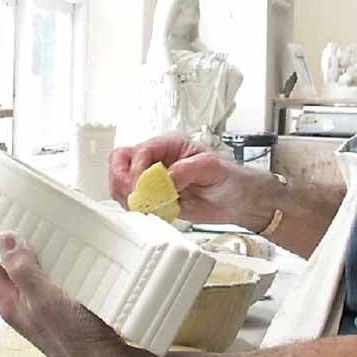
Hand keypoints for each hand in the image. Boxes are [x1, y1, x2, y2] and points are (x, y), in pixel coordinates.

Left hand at [0, 232, 130, 356]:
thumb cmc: (74, 336)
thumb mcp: (44, 299)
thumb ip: (23, 271)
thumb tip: (4, 238)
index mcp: (11, 304)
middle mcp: (24, 307)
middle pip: (7, 271)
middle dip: (5, 244)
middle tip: (11, 215)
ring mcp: (45, 310)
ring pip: (31, 275)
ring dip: (33, 251)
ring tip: (41, 225)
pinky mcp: (66, 311)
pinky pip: (53, 280)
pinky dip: (55, 262)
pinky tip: (69, 252)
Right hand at [109, 132, 248, 224]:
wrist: (235, 200)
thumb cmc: (227, 178)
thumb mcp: (212, 167)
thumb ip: (187, 169)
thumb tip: (166, 178)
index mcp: (170, 144)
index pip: (141, 150)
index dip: (137, 168)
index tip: (142, 186)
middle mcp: (157, 159)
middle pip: (121, 160)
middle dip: (121, 178)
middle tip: (133, 195)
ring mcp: (152, 179)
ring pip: (121, 181)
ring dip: (125, 194)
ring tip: (143, 205)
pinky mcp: (153, 198)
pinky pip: (131, 200)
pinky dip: (133, 207)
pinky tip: (148, 212)